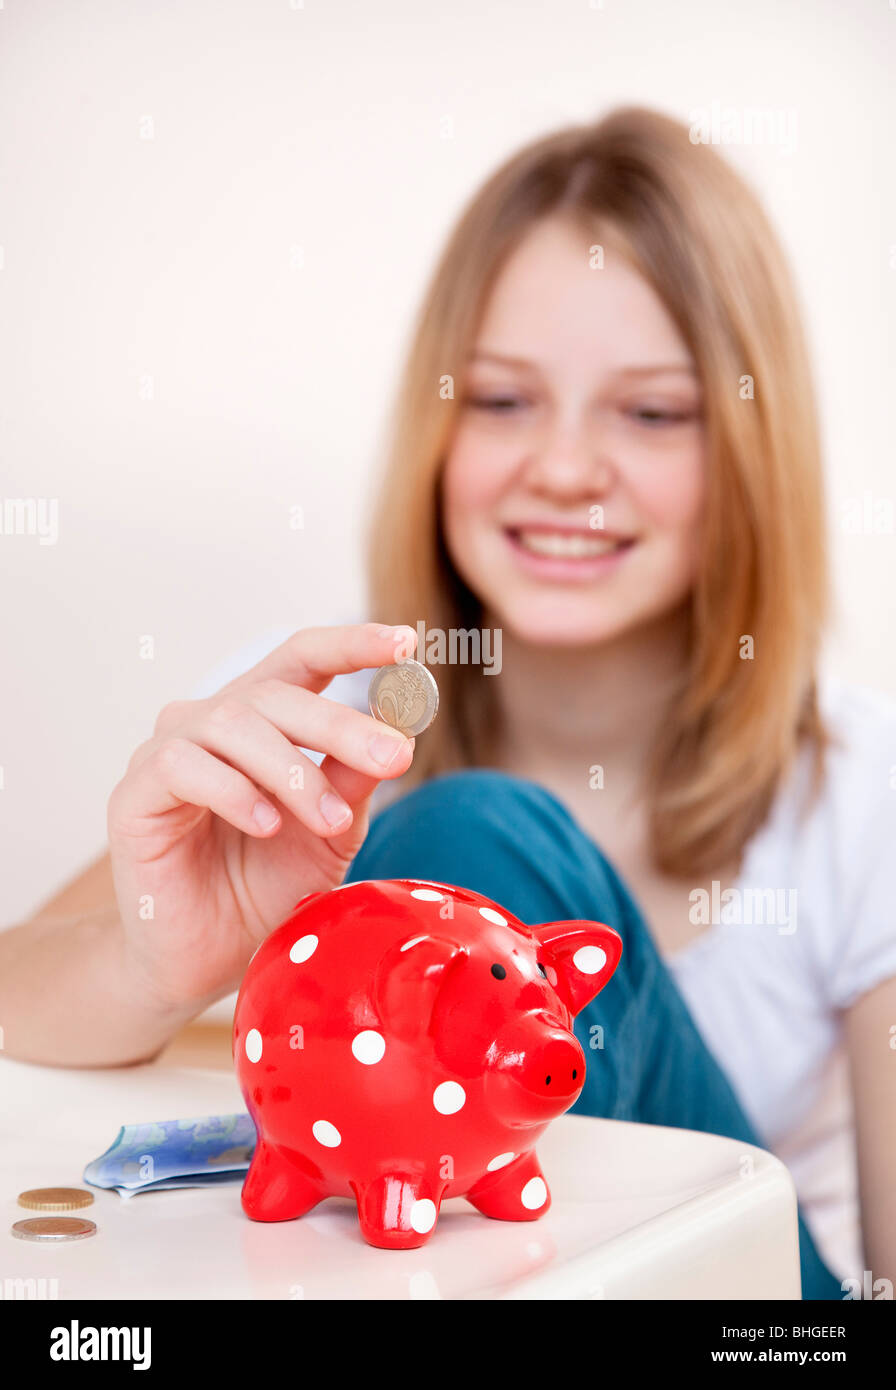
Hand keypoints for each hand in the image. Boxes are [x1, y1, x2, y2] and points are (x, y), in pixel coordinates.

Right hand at [107, 622, 417, 1013]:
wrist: (207, 961)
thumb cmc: (266, 888)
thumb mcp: (331, 831)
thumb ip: (355, 778)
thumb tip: (399, 732)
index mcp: (262, 721)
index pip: (302, 659)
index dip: (350, 643)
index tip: (404, 642)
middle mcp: (211, 722)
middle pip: (276, 693)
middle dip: (341, 723)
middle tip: (394, 755)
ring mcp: (167, 752)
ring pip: (233, 723)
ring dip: (294, 770)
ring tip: (329, 820)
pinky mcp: (135, 793)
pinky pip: (184, 765)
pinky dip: (235, 791)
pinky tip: (266, 826)